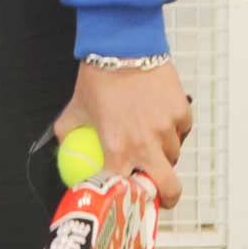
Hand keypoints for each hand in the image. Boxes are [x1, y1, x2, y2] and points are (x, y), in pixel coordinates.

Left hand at [54, 61, 190, 209]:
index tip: (128, 200)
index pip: (127, 190)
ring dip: (164, 152)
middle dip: (167, 197)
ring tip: (149, 135)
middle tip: (161, 194)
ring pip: (173, 154)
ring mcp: (167, 129)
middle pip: (167, 187)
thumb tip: (66, 149)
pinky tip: (158, 114)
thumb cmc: (98, 78)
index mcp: (118, 148)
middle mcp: (146, 143)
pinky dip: (173, 128)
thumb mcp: (75, 109)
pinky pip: (181, 130)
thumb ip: (68, 133)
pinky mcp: (181, 113)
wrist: (124, 48)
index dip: (129, 198)